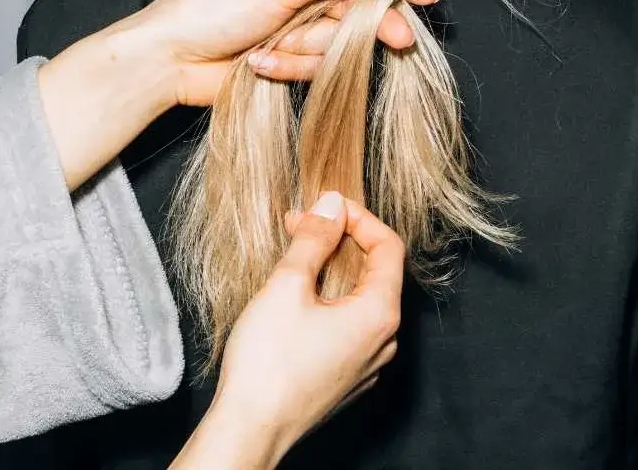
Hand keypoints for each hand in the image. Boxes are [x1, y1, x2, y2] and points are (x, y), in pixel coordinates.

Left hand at [126, 0, 439, 105]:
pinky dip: (288, 68)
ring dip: (307, 50)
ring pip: (336, 41)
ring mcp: (295, 26)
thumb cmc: (211, 8)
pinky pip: (313, 67)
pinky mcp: (287, 60)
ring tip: (269, 48)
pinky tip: (257, 63)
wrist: (167, 61)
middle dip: (369, 24)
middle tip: (399, 38)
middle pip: (356, 6)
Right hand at [169, 193, 403, 468]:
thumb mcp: (288, 286)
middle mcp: (383, 340)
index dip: (358, 217)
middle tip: (301, 224)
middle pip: (376, 270)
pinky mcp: (347, 376)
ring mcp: (367, 362)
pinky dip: (330, 297)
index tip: (325, 206)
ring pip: (361, 297)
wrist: (249, 432)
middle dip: (340, 239)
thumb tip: (331, 204)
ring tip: (295, 253)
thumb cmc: (268, 364)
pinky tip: (298, 294)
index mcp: (379, 314)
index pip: (388, 246)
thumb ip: (315, 238)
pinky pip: (350, 324)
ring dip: (333, 267)